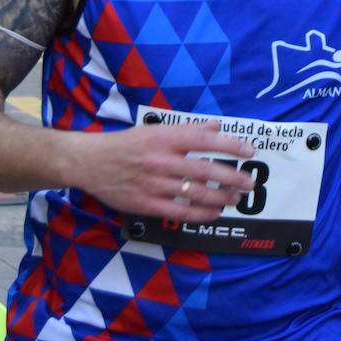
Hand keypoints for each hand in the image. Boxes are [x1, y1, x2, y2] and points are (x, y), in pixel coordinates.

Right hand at [75, 122, 256, 222]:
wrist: (90, 162)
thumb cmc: (126, 144)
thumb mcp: (155, 129)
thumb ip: (187, 130)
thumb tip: (216, 126)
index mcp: (164, 138)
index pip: (204, 140)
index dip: (230, 145)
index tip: (249, 151)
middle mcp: (162, 160)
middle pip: (206, 170)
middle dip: (233, 178)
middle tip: (250, 183)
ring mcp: (155, 184)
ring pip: (196, 194)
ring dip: (221, 198)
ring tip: (236, 199)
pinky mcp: (147, 204)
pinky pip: (181, 213)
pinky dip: (201, 214)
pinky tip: (214, 213)